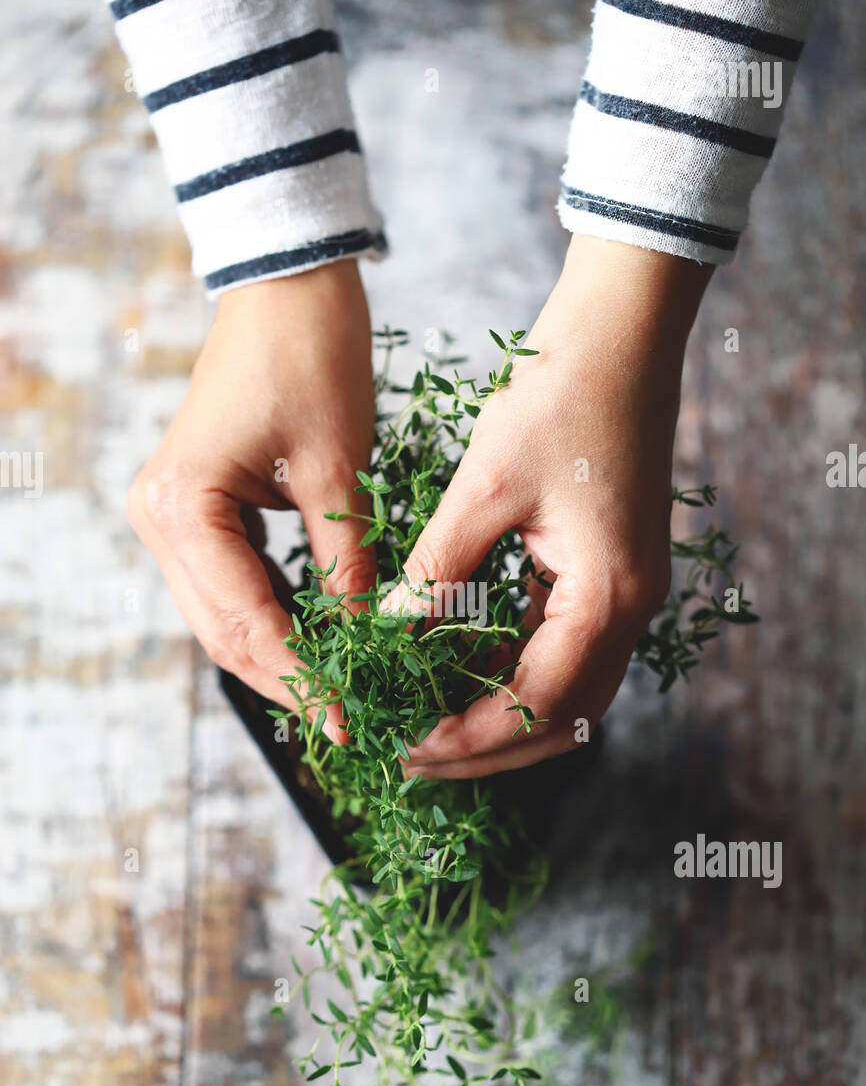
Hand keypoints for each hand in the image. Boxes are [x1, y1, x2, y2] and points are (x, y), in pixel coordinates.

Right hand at [126, 260, 375, 741]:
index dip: (301, 676)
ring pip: (223, 615)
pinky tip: (318, 643)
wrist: (287, 284)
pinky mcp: (196, 507)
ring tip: (338, 693)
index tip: (349, 718)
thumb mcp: (339, 471)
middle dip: (286, 679)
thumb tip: (370, 645)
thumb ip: (348, 565)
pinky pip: (231, 583)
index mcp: (182, 507)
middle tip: (348, 720)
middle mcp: (159, 518)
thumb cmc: (312, 356)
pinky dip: (273, 617)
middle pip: (223, 631)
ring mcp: (171, 514)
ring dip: (278, 655)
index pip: (245, 620)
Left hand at [389, 234, 712, 777]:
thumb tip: (391, 636)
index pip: (534, 708)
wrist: (622, 333)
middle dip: (485, 746)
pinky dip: (513, 668)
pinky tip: (459, 662)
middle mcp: (630, 609)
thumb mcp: (483, 489)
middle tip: (413, 753)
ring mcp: (628, 593)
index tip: (405, 747)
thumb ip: (438, 571)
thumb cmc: (560, 396)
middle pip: (560, 721)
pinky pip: (562, 646)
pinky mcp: (612, 571)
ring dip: (499, 713)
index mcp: (607, 598)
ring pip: (564, 691)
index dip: (466, 738)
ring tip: (428, 717)